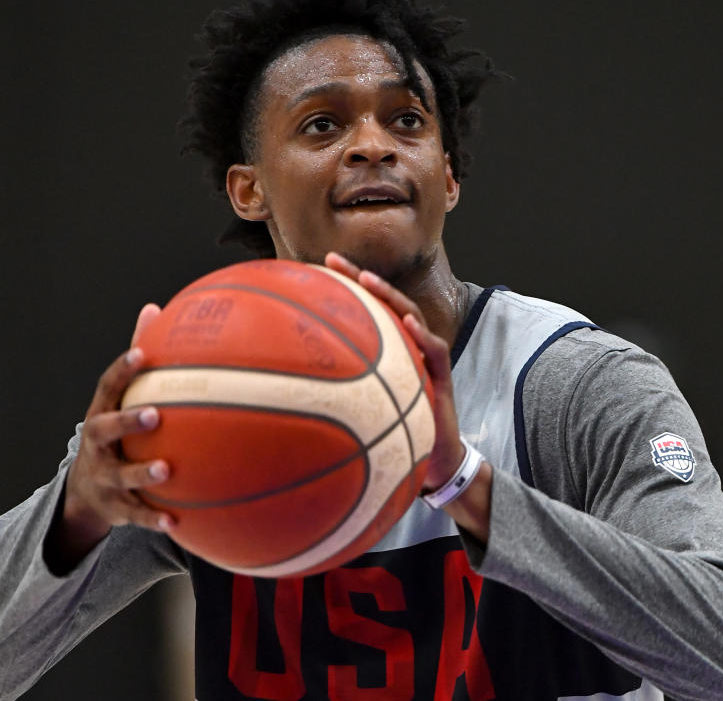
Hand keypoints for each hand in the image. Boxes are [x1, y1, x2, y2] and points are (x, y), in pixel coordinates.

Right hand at [50, 303, 173, 568]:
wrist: (85, 493)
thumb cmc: (117, 432)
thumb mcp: (121, 400)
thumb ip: (139, 360)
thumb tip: (155, 307)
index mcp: (101, 413)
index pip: (108, 387)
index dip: (122, 370)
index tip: (141, 353)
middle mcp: (97, 444)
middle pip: (105, 430)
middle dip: (127, 422)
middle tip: (155, 414)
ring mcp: (103, 477)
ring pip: (120, 475)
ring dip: (142, 473)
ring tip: (167, 470)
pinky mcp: (114, 508)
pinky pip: (136, 515)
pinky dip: (154, 518)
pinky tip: (177, 522)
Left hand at [323, 252, 465, 490]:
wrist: (433, 463)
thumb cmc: (393, 438)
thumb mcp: (356, 418)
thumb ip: (330, 404)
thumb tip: (279, 407)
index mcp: (384, 351)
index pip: (362, 312)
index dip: (337, 290)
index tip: (306, 270)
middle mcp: (404, 347)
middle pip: (383, 302)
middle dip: (359, 277)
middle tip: (332, 259)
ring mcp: (425, 357)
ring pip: (411, 315)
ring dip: (390, 295)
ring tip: (369, 280)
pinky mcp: (443, 375)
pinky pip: (435, 350)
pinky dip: (423, 335)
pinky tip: (408, 325)